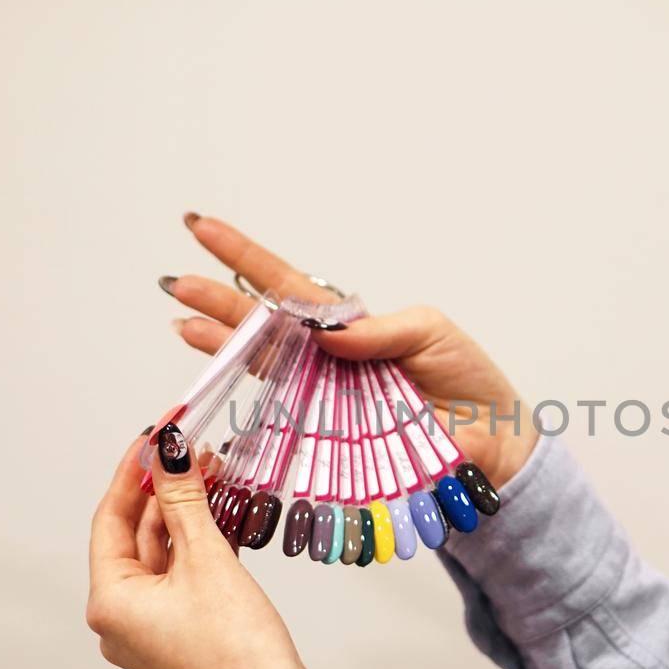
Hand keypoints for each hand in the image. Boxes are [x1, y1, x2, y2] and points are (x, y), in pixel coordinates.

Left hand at [87, 428, 325, 668]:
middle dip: (167, 489)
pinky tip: (222, 510)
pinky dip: (199, 544)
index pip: (111, 519)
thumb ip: (184, 500)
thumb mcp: (207, 559)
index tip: (156, 432)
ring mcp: (151, 629)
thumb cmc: (237, 646)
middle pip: (136, 535)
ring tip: (214, 469)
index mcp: (109, 603)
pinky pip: (182, 576)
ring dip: (187, 513)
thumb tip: (170, 450)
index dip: (134, 471)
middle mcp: (120, 619)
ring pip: (163, 554)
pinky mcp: (181, 634)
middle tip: (193, 445)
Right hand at [161, 214, 539, 489]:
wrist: (492, 441)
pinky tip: (220, 373)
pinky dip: (253, 394)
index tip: (203, 228)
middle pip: (262, 323)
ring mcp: (324, 396)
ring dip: (221, 343)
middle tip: (175, 281)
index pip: (289, 286)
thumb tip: (326, 332)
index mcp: (349, 326)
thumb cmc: (468, 382)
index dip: (246, 258)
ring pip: (262, 363)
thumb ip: (379, 330)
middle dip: (219, 301)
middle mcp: (326, 359)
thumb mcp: (431, 334)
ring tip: (182, 322)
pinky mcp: (330, 435)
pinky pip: (283, 410)